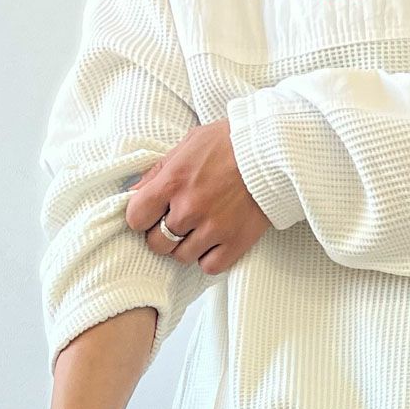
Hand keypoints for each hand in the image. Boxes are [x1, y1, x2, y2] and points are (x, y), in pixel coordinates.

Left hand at [124, 118, 272, 272]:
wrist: (276, 149)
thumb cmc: (231, 142)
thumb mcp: (188, 145)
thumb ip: (158, 171)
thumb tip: (134, 192)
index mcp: (173, 182)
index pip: (135, 217)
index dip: (141, 218)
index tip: (151, 214)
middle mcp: (190, 208)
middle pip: (156, 243)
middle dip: (162, 235)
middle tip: (176, 224)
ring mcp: (214, 228)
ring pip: (182, 257)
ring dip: (186, 246)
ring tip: (199, 230)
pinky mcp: (237, 241)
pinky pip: (210, 266)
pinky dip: (209, 258)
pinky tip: (215, 242)